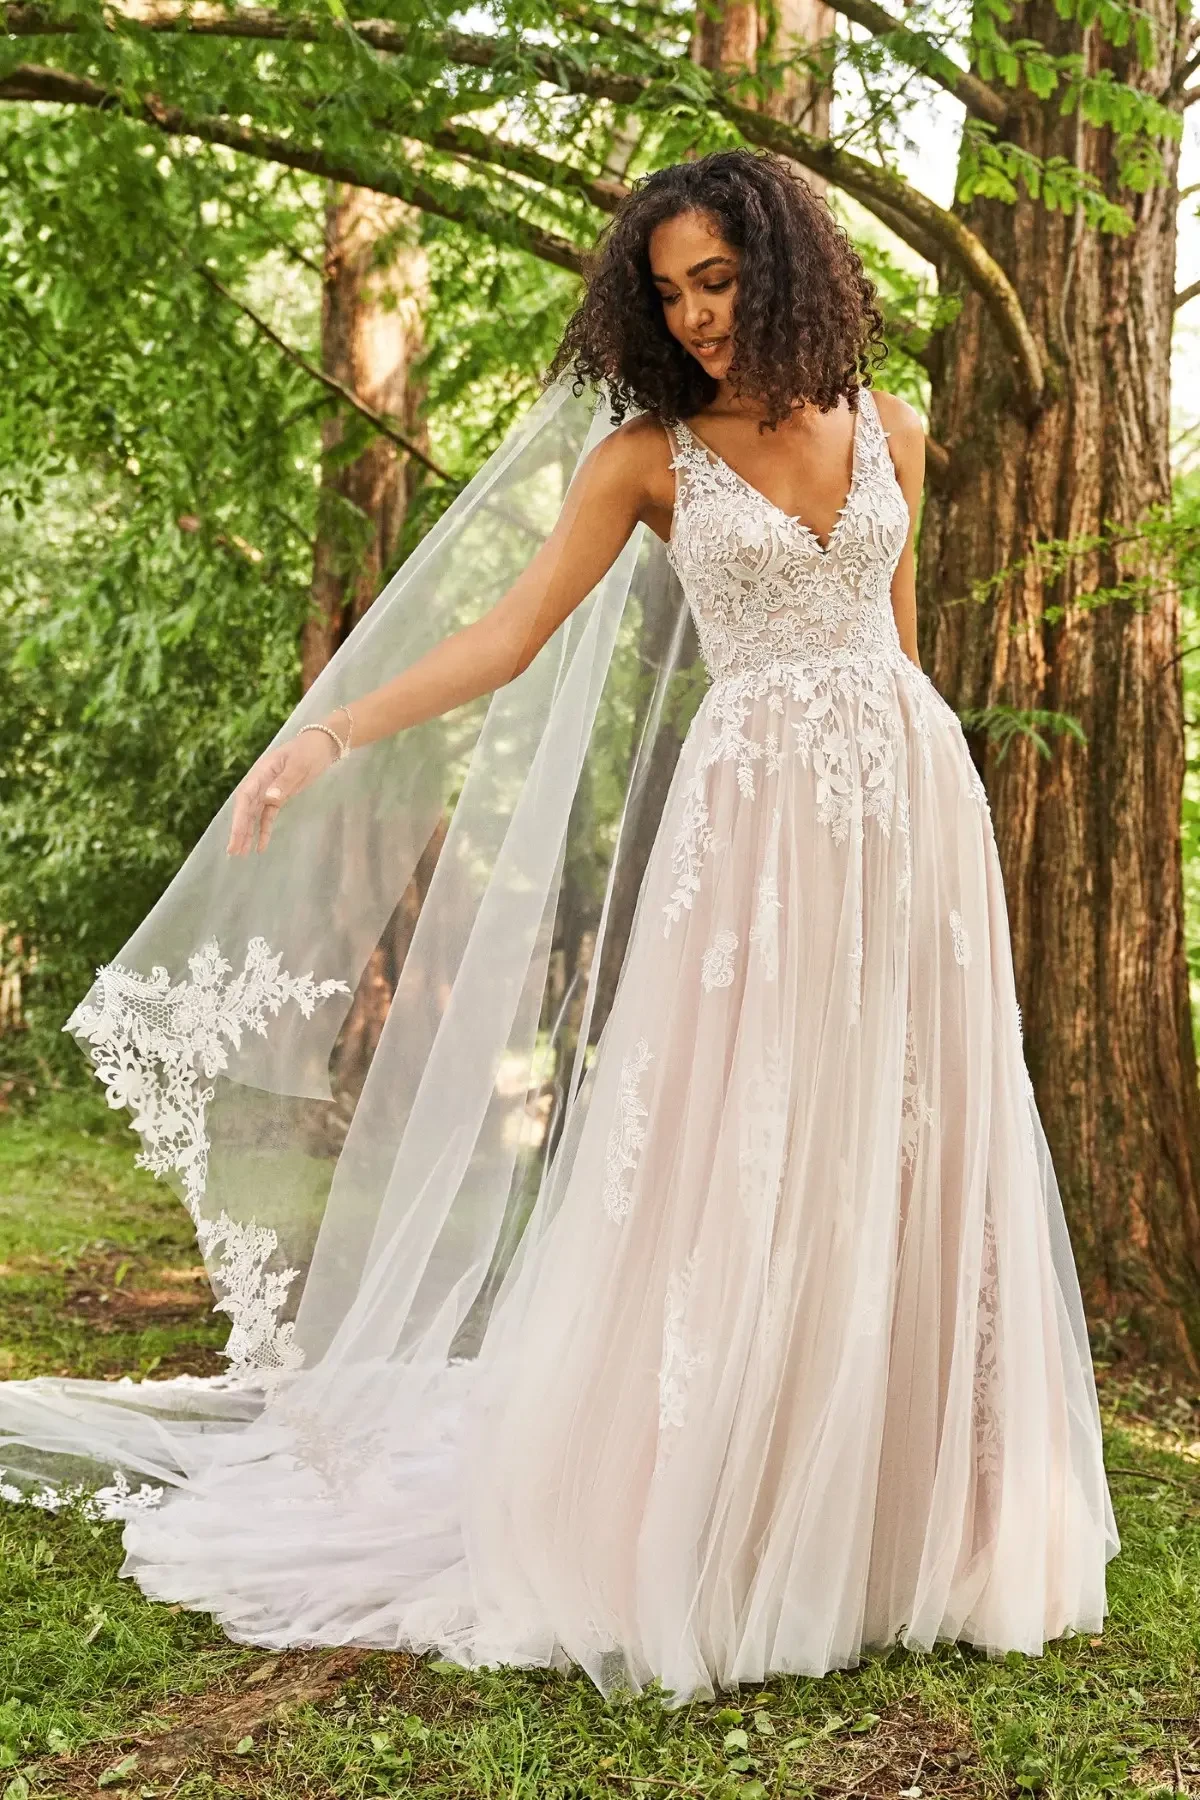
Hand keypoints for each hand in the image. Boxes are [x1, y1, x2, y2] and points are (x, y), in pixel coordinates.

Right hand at [226, 729, 339, 855]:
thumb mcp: (299, 765)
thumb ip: (285, 781)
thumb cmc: (309, 750)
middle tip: (233, 852)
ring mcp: (269, 789)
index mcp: (261, 772)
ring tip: (240, 853)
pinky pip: (268, 815)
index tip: (236, 836)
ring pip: (254, 815)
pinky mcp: (279, 795)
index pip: (245, 798)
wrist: (323, 743)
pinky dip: (264, 830)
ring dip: (247, 833)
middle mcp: (261, 782)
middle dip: (239, 830)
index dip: (239, 818)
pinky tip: (261, 846)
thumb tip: (269, 798)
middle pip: (246, 809)